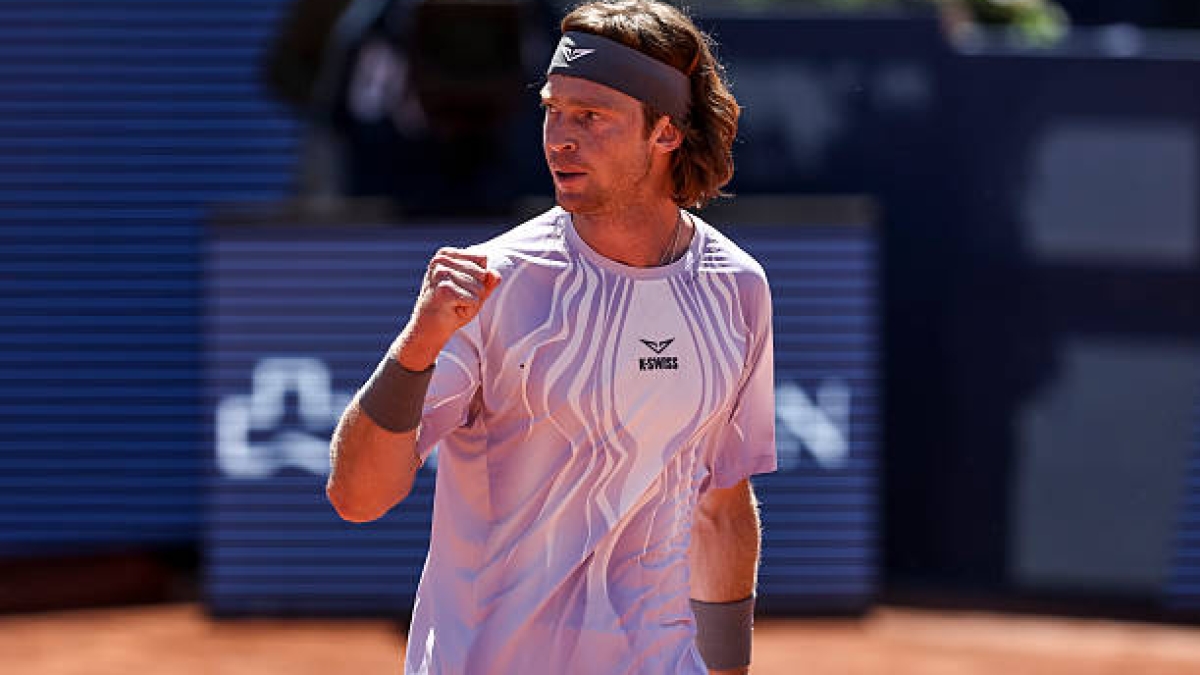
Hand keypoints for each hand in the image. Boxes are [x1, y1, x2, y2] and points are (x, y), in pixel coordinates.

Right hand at [394, 248, 500, 369]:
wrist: (428, 329)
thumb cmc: (451, 308)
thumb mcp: (473, 291)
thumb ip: (487, 281)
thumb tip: (496, 275)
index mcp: (446, 254)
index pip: (482, 258)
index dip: (479, 278)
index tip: (461, 288)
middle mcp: (441, 259)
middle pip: (482, 273)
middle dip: (476, 291)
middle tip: (457, 299)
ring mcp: (441, 273)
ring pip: (479, 287)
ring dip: (471, 302)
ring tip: (453, 305)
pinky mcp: (444, 289)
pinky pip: (474, 300)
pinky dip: (468, 310)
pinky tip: (452, 311)